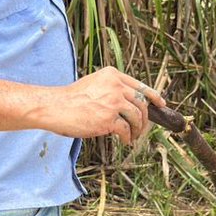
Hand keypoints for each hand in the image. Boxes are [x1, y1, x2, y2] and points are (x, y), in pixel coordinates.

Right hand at [41, 68, 163, 143]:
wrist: (54, 107)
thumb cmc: (70, 99)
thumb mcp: (93, 84)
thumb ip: (111, 89)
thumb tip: (129, 104)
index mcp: (112, 75)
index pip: (140, 85)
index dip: (154, 96)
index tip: (160, 104)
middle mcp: (115, 86)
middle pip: (141, 103)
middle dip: (145, 118)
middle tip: (142, 128)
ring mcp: (113, 102)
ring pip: (137, 117)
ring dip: (137, 130)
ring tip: (132, 136)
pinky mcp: (108, 119)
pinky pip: (126, 130)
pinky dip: (127, 137)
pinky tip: (124, 140)